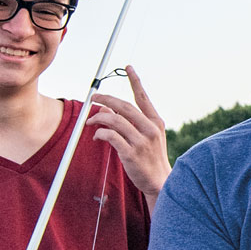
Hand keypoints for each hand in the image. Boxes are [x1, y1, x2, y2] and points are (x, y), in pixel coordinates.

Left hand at [91, 66, 170, 197]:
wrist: (160, 182)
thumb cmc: (150, 158)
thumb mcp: (144, 137)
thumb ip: (127, 122)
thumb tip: (105, 109)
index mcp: (155, 122)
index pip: (143, 97)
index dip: (135, 81)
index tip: (127, 67)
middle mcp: (150, 129)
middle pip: (124, 106)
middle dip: (106, 99)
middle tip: (93, 97)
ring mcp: (141, 141)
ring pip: (114, 120)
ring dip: (98, 118)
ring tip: (90, 121)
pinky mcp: (131, 153)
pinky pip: (110, 136)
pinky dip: (100, 133)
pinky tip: (96, 136)